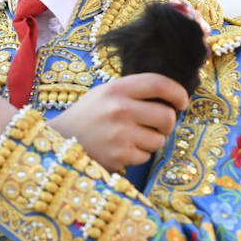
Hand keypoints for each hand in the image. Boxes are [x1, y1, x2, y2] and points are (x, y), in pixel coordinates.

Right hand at [48, 74, 187, 172]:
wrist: (59, 141)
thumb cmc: (88, 115)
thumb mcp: (105, 93)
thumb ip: (134, 92)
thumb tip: (171, 99)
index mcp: (117, 88)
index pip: (159, 84)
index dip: (177, 93)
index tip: (182, 102)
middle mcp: (119, 109)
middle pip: (167, 116)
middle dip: (167, 123)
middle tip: (158, 125)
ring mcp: (120, 134)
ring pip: (159, 140)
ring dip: (151, 141)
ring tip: (131, 138)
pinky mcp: (119, 156)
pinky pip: (145, 157)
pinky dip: (137, 155)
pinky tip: (121, 149)